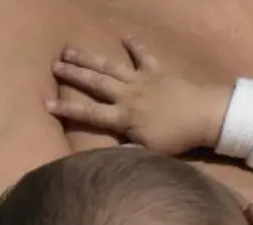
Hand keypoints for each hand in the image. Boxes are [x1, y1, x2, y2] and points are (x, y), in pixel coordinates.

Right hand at [46, 39, 231, 155]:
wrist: (205, 116)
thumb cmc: (179, 138)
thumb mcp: (151, 151)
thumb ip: (129, 152)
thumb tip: (109, 158)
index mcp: (124, 117)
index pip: (90, 114)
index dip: (68, 109)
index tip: (47, 104)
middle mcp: (128, 95)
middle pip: (95, 83)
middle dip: (74, 75)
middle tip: (54, 66)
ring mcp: (142, 81)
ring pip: (110, 67)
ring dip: (90, 58)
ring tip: (70, 50)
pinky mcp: (157, 72)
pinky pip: (144, 56)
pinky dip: (136, 46)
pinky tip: (126, 37)